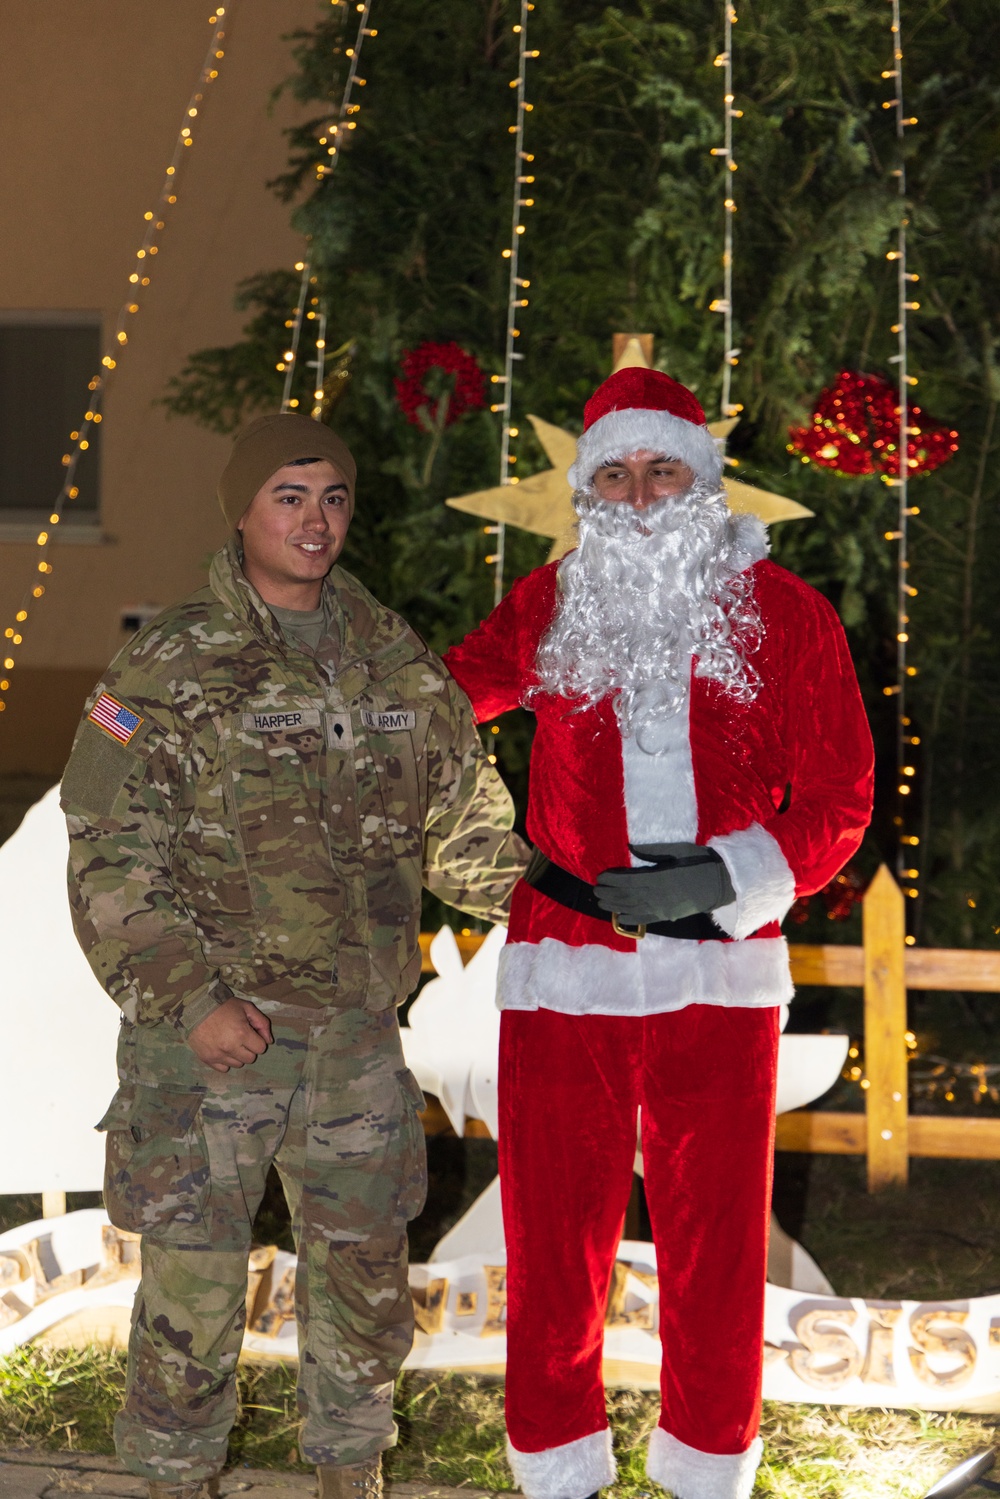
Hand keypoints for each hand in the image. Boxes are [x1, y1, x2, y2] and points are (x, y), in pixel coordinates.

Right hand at [187, 998, 272, 1072]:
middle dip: (249, 1049)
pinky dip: (225, 1061)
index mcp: (242, 1033)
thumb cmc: (223, 1006)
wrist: (195, 1008)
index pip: (260, 1048)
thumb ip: (262, 1023)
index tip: (250, 1033)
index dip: (257, 1040)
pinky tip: (221, 1049)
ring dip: (237, 1055)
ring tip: (229, 1042)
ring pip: (238, 1064)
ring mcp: (218, 1055)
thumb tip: (269, 1041)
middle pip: (250, 1059)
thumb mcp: (246, 1007)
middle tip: (240, 1038)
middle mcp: (230, 1047)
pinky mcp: (207, 1059)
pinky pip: (224, 1069)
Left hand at [594, 842, 734, 925]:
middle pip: (626, 895)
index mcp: (659, 877)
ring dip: (614, 906)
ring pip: (632, 908)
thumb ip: (653, 851)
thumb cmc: (701, 863)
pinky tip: (618, 917)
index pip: (628, 880)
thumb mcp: (678, 850)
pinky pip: (644, 919)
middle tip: (595, 889)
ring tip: (601, 902)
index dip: (612, 879)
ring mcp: (662, 908)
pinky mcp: (667, 916)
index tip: (600, 876)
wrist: (722, 884)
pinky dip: (629, 918)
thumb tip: (631, 847)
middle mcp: (657, 895)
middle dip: (608, 893)